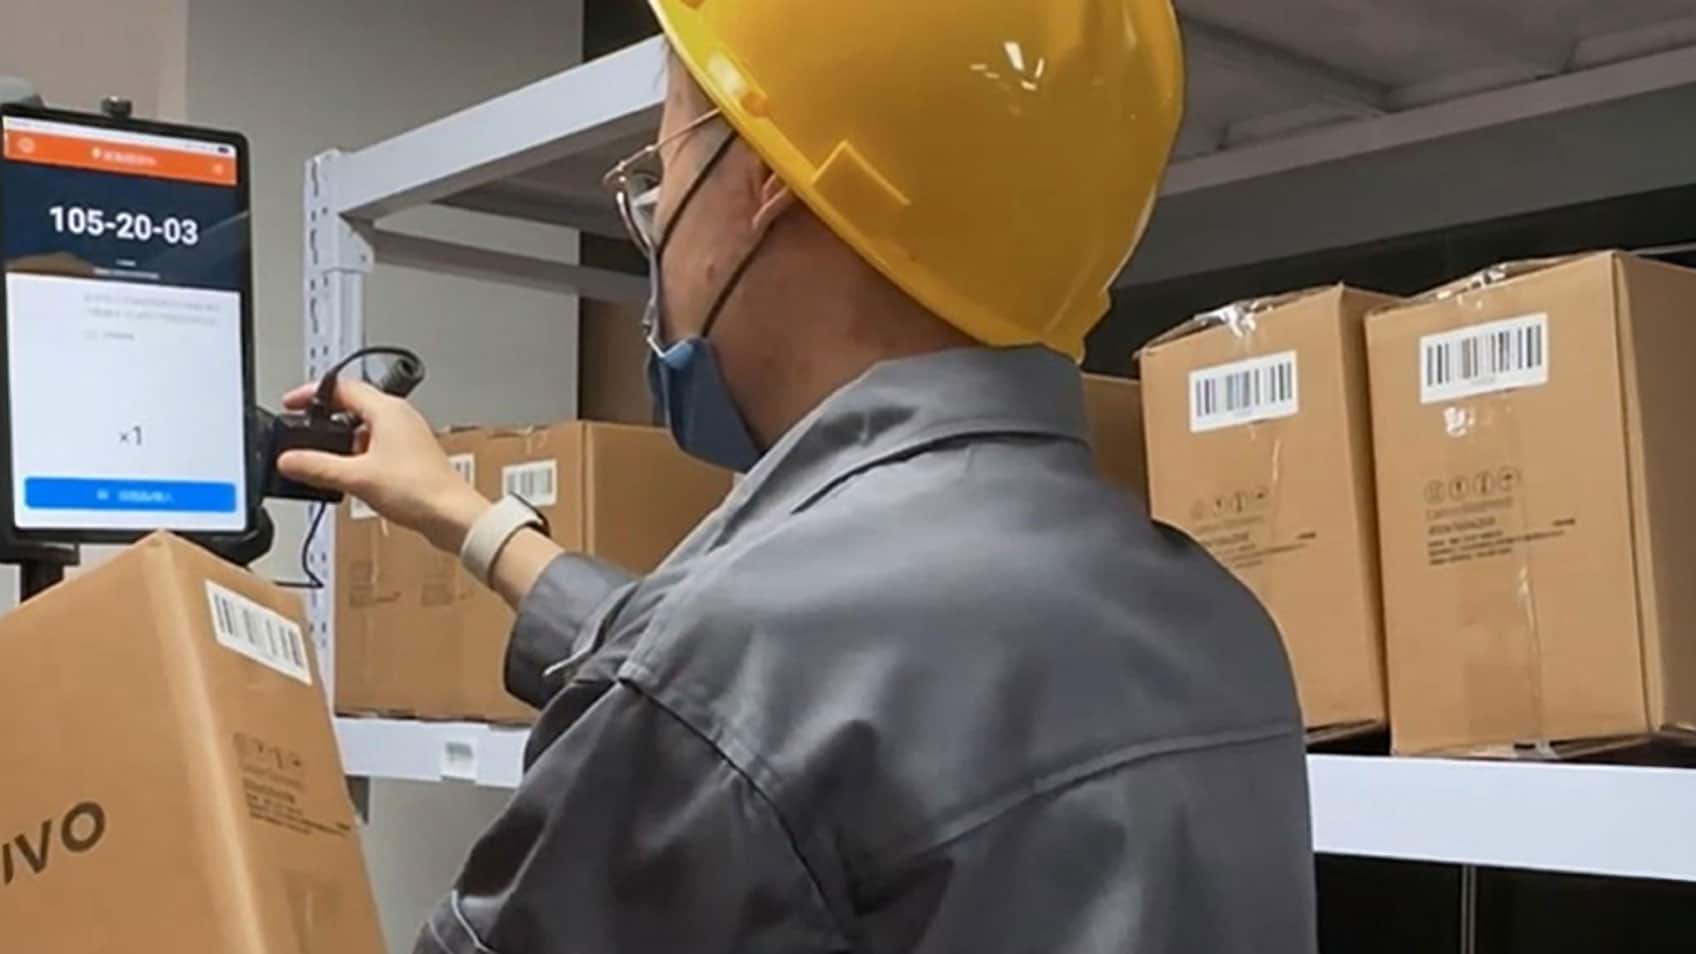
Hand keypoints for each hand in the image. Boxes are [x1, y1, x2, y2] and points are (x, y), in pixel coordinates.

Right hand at [276, 380, 489, 551]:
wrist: (452, 517)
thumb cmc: (420, 490)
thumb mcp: (356, 477)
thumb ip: (317, 467)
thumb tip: (289, 460)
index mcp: (388, 410)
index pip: (342, 387)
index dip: (312, 394)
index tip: (292, 404)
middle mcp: (400, 417)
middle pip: (353, 406)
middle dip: (326, 420)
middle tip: (304, 434)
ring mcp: (408, 436)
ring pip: (365, 428)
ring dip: (342, 442)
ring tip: (326, 462)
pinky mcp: (412, 456)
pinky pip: (377, 447)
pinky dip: (358, 456)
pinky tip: (352, 476)